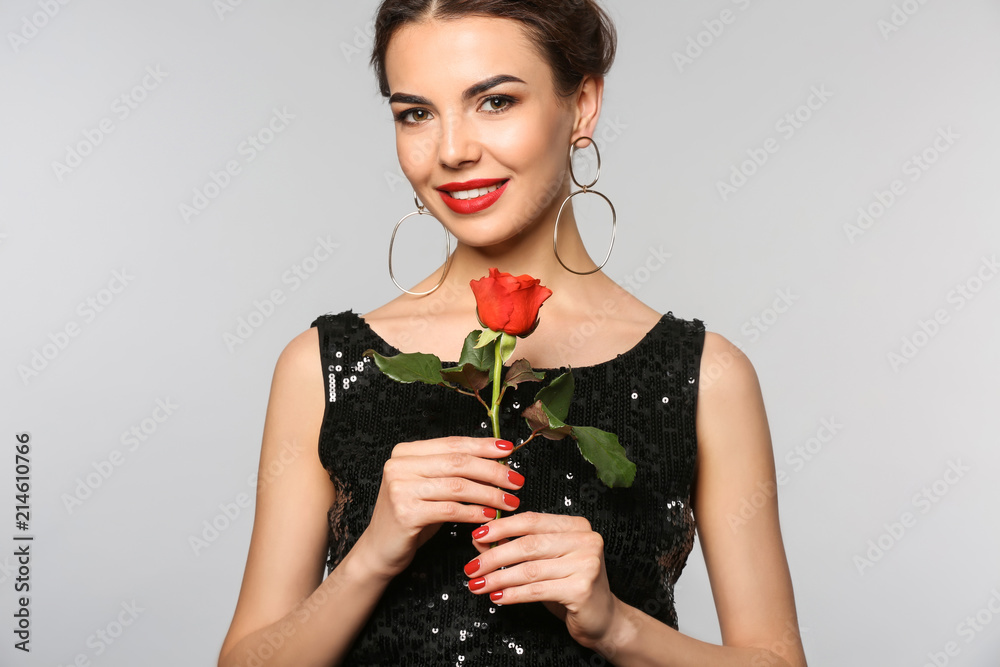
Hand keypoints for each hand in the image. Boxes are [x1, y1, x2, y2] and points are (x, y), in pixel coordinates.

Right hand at [355, 436, 524, 579]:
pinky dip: (475, 513)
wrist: (380, 549)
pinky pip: (450, 510)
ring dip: (489, 494)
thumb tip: (497, 460)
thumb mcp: (430, 487)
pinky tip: (490, 516)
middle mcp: (399, 465)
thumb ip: (453, 471)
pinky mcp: (405, 513)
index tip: (509, 450)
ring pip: (457, 486)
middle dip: (492, 471)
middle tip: (516, 480)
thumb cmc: (412, 516)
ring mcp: (400, 488)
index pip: (453, 444)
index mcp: (406, 452)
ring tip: (509, 501)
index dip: (483, 445)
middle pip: (458, 463)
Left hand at [462, 511, 618, 649]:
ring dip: (498, 578)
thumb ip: (516, 546)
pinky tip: (498, 597)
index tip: (477, 535)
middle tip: (472, 568)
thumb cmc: (571, 586)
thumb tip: (481, 540)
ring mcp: (587, 564)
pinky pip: (537, 590)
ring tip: (479, 585)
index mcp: (577, 526)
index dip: (501, 527)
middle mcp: (586, 540)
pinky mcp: (582, 588)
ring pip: (530, 569)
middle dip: (494, 556)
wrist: (602, 618)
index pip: (532, 520)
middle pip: (529, 544)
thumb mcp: (544, 561)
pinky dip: (513, 594)